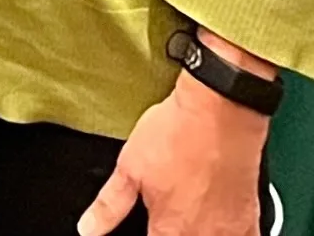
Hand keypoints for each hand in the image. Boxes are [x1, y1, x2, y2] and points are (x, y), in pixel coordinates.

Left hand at [79, 74, 267, 235]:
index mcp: (169, 231)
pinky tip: (214, 224)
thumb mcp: (129, 168)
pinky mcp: (251, 219)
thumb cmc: (177, 136)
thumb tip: (87, 228)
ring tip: (184, 218)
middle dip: (170, 234)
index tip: (148, 226)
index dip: (148, 235)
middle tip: (163, 218)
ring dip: (196, 234)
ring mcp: (230, 232)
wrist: (220, 114)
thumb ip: (109, 206)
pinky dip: (226, 235)